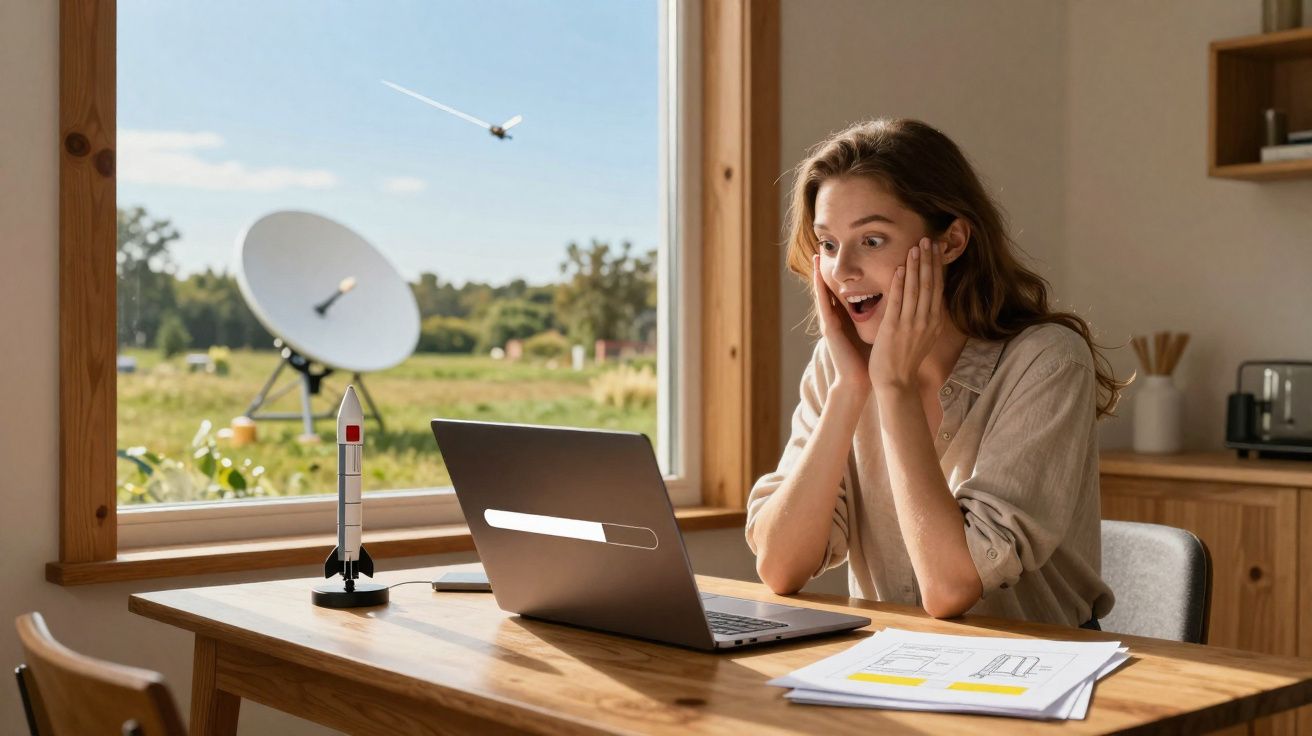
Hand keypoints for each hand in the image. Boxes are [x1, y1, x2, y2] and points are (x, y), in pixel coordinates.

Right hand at [811, 254, 871, 393]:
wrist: (859, 380)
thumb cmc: (868, 358)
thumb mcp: (874, 330)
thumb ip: (879, 316)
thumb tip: (895, 303)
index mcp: (848, 318)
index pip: (845, 290)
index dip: (843, 273)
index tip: (843, 256)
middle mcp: (837, 318)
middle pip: (831, 287)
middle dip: (825, 269)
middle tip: (820, 249)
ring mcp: (830, 323)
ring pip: (824, 293)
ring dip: (818, 275)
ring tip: (814, 257)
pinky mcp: (829, 329)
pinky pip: (824, 305)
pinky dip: (821, 291)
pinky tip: (818, 278)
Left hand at [868, 238, 944, 390]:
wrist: (896, 383)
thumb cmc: (905, 360)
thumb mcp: (923, 337)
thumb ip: (925, 318)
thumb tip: (928, 301)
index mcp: (934, 322)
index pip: (937, 288)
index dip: (936, 266)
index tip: (935, 249)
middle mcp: (926, 321)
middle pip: (929, 284)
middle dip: (928, 260)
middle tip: (927, 239)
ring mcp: (911, 324)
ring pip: (915, 289)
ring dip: (915, 266)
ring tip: (915, 247)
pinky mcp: (895, 328)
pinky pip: (898, 302)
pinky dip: (899, 284)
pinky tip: (899, 268)